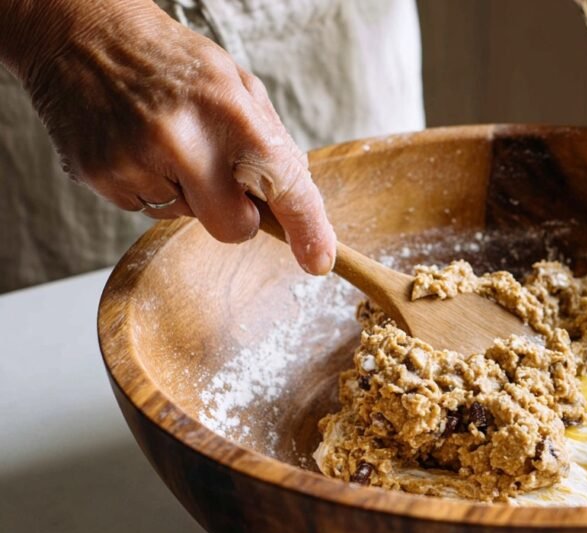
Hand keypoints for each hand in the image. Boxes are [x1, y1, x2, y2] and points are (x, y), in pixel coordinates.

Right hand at [1, 0, 335, 273]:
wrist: (81, 31)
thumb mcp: (235, 83)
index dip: (306, 228)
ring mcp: (134, 161)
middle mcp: (180, 139)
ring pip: (186, 218)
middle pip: (231, 227)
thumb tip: (296, 202)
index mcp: (227, 110)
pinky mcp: (99, 176)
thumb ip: (269, 141)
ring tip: (165, 140)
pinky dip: (150, 186)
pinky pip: (146, 209)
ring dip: (187, 192)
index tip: (318, 259)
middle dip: (236, 217)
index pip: (282, 183)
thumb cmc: (170, 60)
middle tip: (222, 180)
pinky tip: (137, 145)